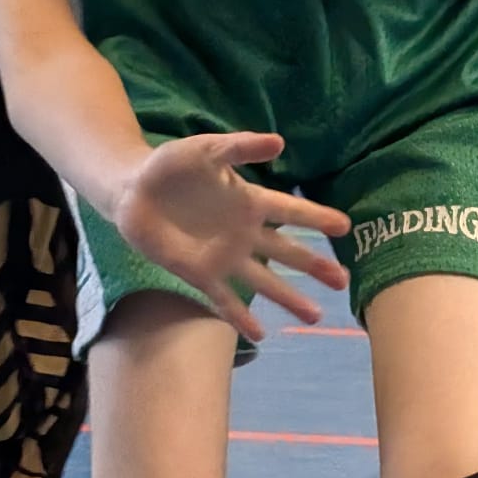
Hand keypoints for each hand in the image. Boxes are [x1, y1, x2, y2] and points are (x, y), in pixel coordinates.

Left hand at [113, 131, 349, 340]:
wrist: (132, 190)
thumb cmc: (171, 165)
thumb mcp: (206, 149)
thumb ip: (240, 147)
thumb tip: (279, 142)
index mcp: (249, 201)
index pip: (290, 211)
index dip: (317, 218)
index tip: (344, 227)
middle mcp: (243, 233)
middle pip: (286, 252)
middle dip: (314, 266)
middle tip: (342, 282)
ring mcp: (223, 256)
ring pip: (263, 282)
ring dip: (288, 298)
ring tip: (313, 316)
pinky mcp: (199, 274)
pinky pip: (224, 299)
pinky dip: (240, 318)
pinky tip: (260, 335)